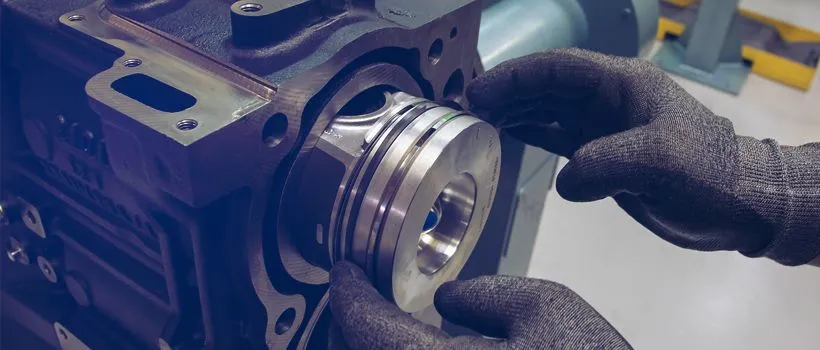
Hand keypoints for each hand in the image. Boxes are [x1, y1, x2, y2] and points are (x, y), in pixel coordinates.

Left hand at [329, 261, 630, 348]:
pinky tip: (421, 348)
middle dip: (351, 323)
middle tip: (363, 294)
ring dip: (372, 347)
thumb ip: (484, 294)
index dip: (348, 291)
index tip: (344, 271)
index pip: (363, 325)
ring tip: (389, 322)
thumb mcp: (545, 307)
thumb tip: (447, 301)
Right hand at [467, 48, 819, 264]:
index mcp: (622, 84)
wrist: (737, 203)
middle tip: (467, 110)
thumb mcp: (658, 163)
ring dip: (514, 112)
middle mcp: (608, 98)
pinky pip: (557, 135)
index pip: (557, 68)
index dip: (516, 77)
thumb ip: (604, 164)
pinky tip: (508, 136)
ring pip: (548, 109)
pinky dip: (530, 133)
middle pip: (547, 86)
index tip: (480, 92)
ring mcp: (604, 125)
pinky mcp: (602, 152)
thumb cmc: (705, 175)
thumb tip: (565, 180)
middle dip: (507, 93)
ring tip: (477, 122)